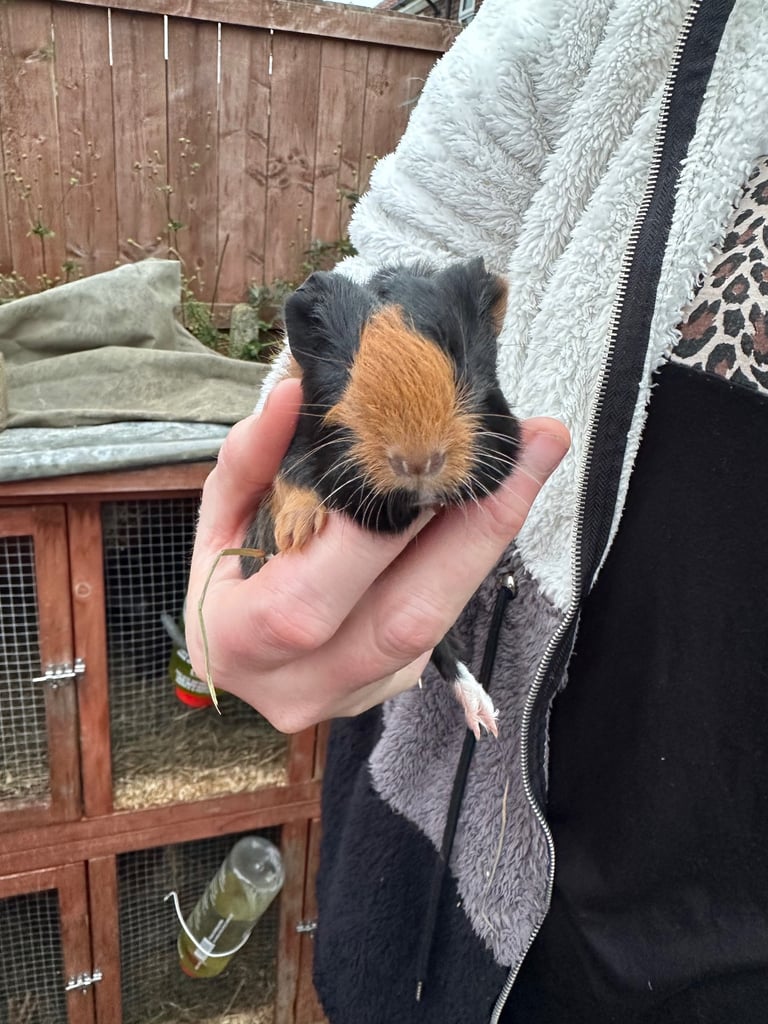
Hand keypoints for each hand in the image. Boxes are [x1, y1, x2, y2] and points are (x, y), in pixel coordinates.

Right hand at [185, 378, 569, 731]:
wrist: (237, 656)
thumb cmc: (224, 581)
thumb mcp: (219, 515)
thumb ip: (250, 458)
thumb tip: (292, 393)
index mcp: (238, 642)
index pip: (312, 590)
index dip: (374, 526)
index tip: (430, 448)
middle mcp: (302, 684)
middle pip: (404, 617)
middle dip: (475, 526)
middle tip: (531, 443)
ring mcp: (355, 694)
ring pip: (436, 625)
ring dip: (488, 538)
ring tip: (531, 461)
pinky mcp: (393, 686)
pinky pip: (441, 624)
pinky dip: (466, 558)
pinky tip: (491, 502)